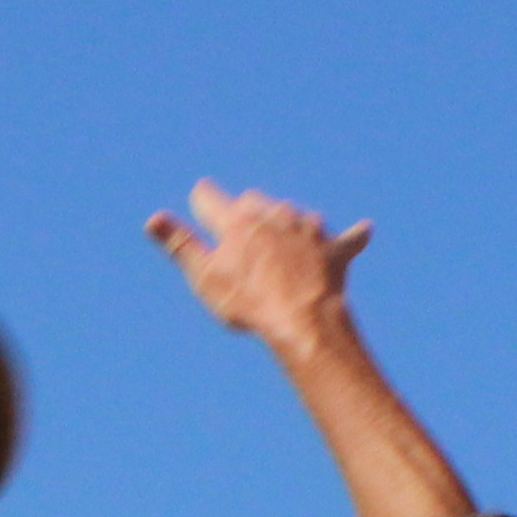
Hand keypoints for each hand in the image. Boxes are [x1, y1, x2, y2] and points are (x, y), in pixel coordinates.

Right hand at [146, 182, 374, 349]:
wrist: (303, 319)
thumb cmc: (248, 302)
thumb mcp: (205, 276)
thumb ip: (180, 244)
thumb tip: (153, 219)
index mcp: (235, 219)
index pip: (208, 196)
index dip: (201, 203)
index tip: (200, 209)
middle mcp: (272, 213)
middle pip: (253, 201)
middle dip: (245, 214)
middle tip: (240, 241)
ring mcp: (306, 227)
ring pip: (292, 215)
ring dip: (286, 225)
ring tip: (282, 252)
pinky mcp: (333, 247)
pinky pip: (346, 237)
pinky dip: (350, 237)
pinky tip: (363, 231)